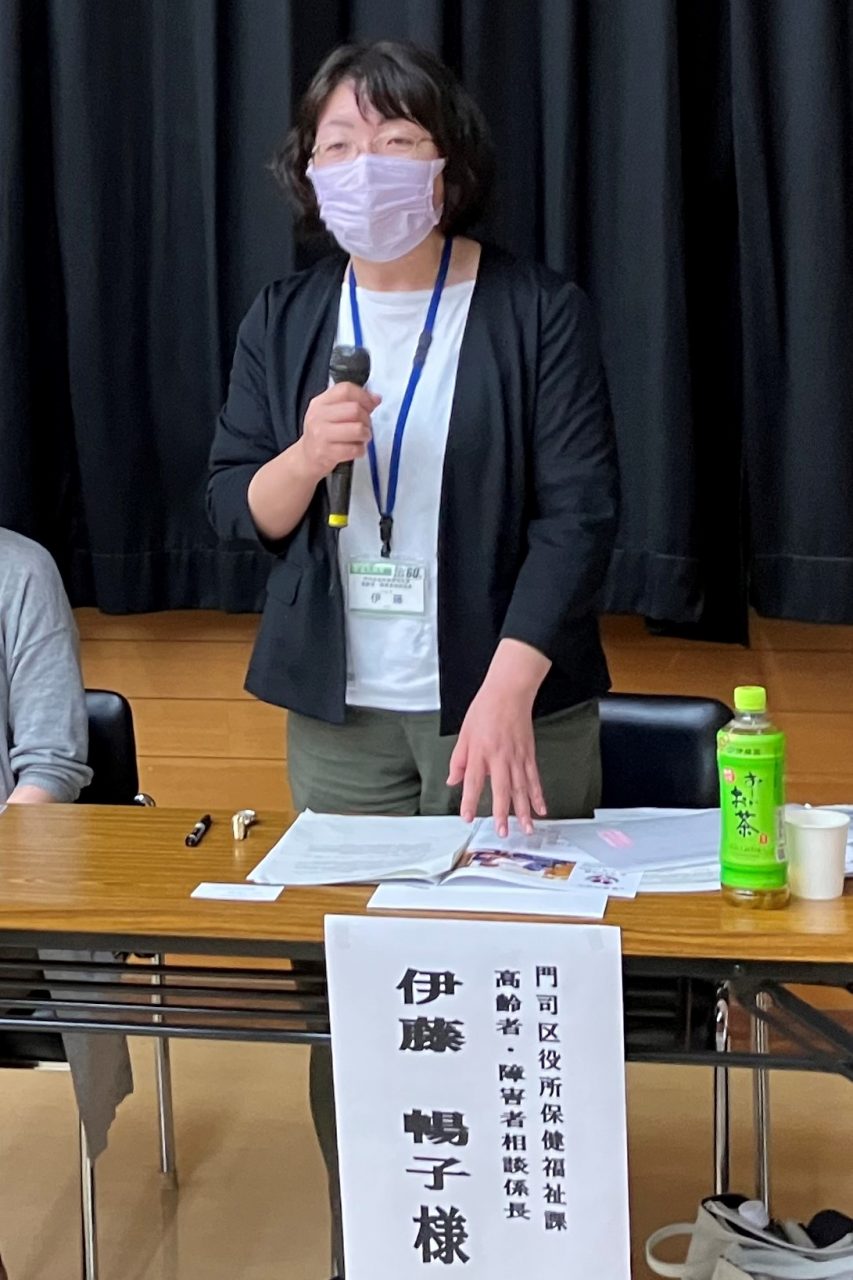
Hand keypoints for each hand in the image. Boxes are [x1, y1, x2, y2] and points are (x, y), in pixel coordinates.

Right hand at [298, 382, 380, 481]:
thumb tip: (375, 398)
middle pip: (355, 409)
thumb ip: (353, 402)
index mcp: (320, 402)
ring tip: (362, 437)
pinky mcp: (327, 452)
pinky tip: (355, 448)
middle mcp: (319, 416)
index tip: (371, 404)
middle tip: (365, 425)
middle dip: (367, 419)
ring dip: (366, 434)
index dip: (364, 396)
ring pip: (357, 429)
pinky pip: (355, 449)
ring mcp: (321, 435)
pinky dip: (361, 450)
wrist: (306, 457)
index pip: (346, 390)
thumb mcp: (331, 413)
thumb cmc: (322, 434)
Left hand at [447, 640, 551, 835]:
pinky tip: (540, 808)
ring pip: (522, 788)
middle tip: (503, 832)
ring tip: (526, 829)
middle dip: (503, 813)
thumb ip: (458, 761)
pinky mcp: (529, 754)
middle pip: (502, 790)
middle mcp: (500, 757)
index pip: (474, 782)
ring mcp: (517, 757)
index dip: (470, 801)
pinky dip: (538, 795)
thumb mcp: (464, 734)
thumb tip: (453, 781)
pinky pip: (534, 778)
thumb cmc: (484, 710)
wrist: (508, 692)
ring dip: (524, 810)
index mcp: (480, 752)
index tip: (468, 817)